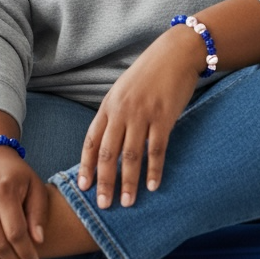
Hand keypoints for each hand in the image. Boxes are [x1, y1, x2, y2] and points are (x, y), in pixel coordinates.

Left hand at [77, 27, 201, 209]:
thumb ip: (115, 114)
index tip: (84, 187)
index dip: (87, 166)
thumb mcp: (124, 90)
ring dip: (129, 182)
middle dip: (105, 182)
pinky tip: (153, 186)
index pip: (92, 140)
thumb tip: (108, 142)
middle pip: (109, 153)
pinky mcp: (164, 117)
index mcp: (109, 105)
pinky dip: (154, 170)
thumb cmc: (150, 72)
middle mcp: (122, 111)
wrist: (175, 53)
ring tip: (128, 202)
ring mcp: (143, 114)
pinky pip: (156, 149)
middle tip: (104, 205)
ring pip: (131, 155)